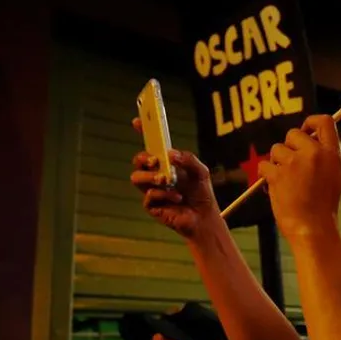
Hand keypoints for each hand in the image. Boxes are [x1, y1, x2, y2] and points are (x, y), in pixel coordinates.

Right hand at [129, 118, 218, 238]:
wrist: (204, 217)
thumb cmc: (201, 193)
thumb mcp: (201, 172)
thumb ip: (189, 160)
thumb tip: (170, 154)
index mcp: (167, 163)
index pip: (151, 144)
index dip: (143, 131)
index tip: (137, 121)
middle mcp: (156, 174)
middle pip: (138, 160)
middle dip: (144, 158)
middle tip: (156, 160)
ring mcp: (152, 189)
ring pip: (136, 177)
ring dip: (150, 177)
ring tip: (166, 180)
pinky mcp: (151, 205)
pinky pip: (148, 196)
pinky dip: (162, 195)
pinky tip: (177, 198)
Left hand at [258, 115, 340, 239]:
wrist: (312, 228)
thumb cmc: (323, 207)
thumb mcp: (333, 176)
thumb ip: (323, 157)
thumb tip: (309, 143)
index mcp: (331, 154)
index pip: (324, 121)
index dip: (310, 123)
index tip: (305, 131)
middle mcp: (313, 154)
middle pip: (293, 134)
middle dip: (288, 148)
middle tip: (291, 166)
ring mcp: (294, 163)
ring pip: (276, 149)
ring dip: (277, 163)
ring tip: (286, 182)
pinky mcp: (277, 174)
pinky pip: (264, 165)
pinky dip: (266, 176)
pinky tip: (275, 188)